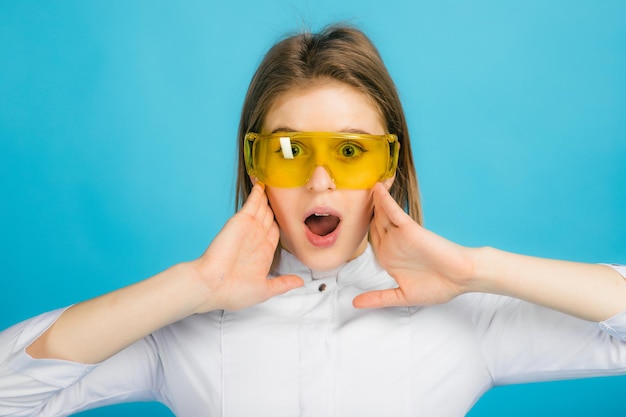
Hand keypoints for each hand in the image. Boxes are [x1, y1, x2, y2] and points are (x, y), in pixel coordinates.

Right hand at [192, 183, 302, 311]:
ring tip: (275, 182)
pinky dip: (258, 192)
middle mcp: (257, 238)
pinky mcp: (242, 220)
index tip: (288, 217)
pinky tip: (263, 183)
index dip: (280, 225)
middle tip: (284, 193)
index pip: (275, 233)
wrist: (213, 286)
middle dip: (276, 208)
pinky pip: (253, 202)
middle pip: (270, 217)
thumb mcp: (264, 290)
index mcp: (263, 253)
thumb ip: (282, 284)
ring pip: (263, 207)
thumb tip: (300, 283)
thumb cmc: (233, 292)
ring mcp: (250, 228)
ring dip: (268, 196)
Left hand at [353, 183, 476, 307]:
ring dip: (370, 199)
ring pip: (379, 214)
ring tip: (356, 183)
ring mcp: (399, 235)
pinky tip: (376, 188)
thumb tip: (354, 303)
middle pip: (370, 223)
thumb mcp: (402, 296)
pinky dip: (384, 200)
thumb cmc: (439, 286)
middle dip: (360, 210)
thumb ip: (378, 298)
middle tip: (346, 192)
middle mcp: (391, 243)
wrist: (462, 278)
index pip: (367, 239)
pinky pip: (393, 212)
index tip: (341, 219)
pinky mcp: (410, 229)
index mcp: (387, 257)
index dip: (355, 229)